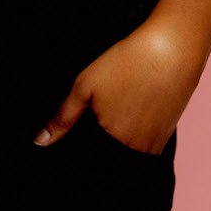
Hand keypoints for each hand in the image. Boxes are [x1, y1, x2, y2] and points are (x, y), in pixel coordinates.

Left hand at [34, 25, 210, 153]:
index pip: (89, 158)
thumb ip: (63, 118)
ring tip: (117, 105)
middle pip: (108, 153)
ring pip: (125, 151)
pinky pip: (142, 145)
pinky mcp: (167, 136)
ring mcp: (154, 145)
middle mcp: (136, 149)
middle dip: (98, 141)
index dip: (79, 144)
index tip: (79, 127)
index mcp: (112, 140)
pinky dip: (132, 134)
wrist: (171, 52)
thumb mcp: (84, 88)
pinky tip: (130, 109)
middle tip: (102, 108)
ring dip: (116, 138)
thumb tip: (40, 142)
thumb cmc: (125, 65)